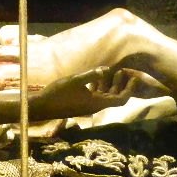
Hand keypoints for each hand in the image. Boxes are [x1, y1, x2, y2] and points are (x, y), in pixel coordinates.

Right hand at [31, 67, 169, 118]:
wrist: (43, 106)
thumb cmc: (58, 93)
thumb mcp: (75, 80)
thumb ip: (91, 75)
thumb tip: (106, 69)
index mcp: (97, 103)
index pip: (120, 99)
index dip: (129, 89)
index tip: (134, 77)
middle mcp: (96, 106)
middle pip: (115, 97)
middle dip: (121, 84)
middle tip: (124, 70)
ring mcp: (89, 106)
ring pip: (105, 96)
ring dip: (110, 85)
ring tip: (113, 70)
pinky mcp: (82, 104)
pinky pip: (96, 96)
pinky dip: (100, 87)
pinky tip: (96, 77)